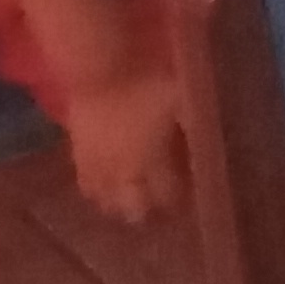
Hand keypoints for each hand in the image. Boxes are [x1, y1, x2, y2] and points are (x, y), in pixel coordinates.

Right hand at [69, 65, 186, 221]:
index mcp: (153, 161)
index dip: (178, 202)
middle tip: (157, 211)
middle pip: (132, 207)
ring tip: (127, 204)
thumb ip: (194, 123)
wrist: (99, 70)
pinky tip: (101, 187)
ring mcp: (97, 165)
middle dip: (146, 213)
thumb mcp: (183, 100)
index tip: (189, 202)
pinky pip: (86, 183)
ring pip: (104, 200)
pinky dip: (96, 191)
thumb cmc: (146, 82)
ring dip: (118, 206)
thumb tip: (208, 138)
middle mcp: (123, 172)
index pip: (166, 195)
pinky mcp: (76, 152)